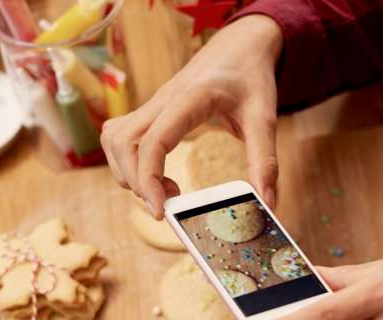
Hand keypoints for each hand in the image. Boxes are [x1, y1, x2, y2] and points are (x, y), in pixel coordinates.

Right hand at [100, 15, 281, 216]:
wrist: (240, 46)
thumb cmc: (250, 77)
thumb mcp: (265, 117)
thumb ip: (265, 161)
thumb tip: (267, 203)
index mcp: (189, 99)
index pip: (154, 141)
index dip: (149, 179)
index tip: (160, 211)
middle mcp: (163, 100)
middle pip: (124, 143)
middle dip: (137, 182)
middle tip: (168, 204)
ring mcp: (153, 104)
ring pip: (115, 140)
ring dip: (129, 173)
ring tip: (166, 190)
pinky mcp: (150, 111)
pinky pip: (119, 135)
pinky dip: (127, 161)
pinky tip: (156, 174)